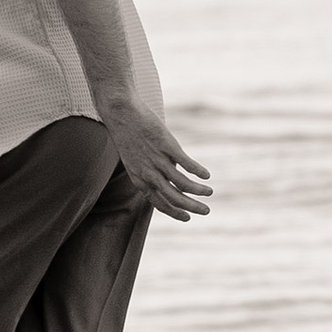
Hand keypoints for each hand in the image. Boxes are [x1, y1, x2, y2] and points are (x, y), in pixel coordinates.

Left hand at [100, 98, 212, 221]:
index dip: (174, 213)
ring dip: (199, 191)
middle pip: (174, 198)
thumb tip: (174, 176)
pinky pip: (186, 164)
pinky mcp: (166, 145)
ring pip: (182, 184)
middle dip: (192, 207)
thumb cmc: (129, 135)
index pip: (159, 203)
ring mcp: (158, 160)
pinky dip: (198, 171)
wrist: (121, 113)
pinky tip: (206, 175)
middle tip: (206, 211)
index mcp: (140, 179)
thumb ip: (154, 170)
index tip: (187, 217)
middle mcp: (149, 174)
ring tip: (209, 192)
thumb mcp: (136, 159)